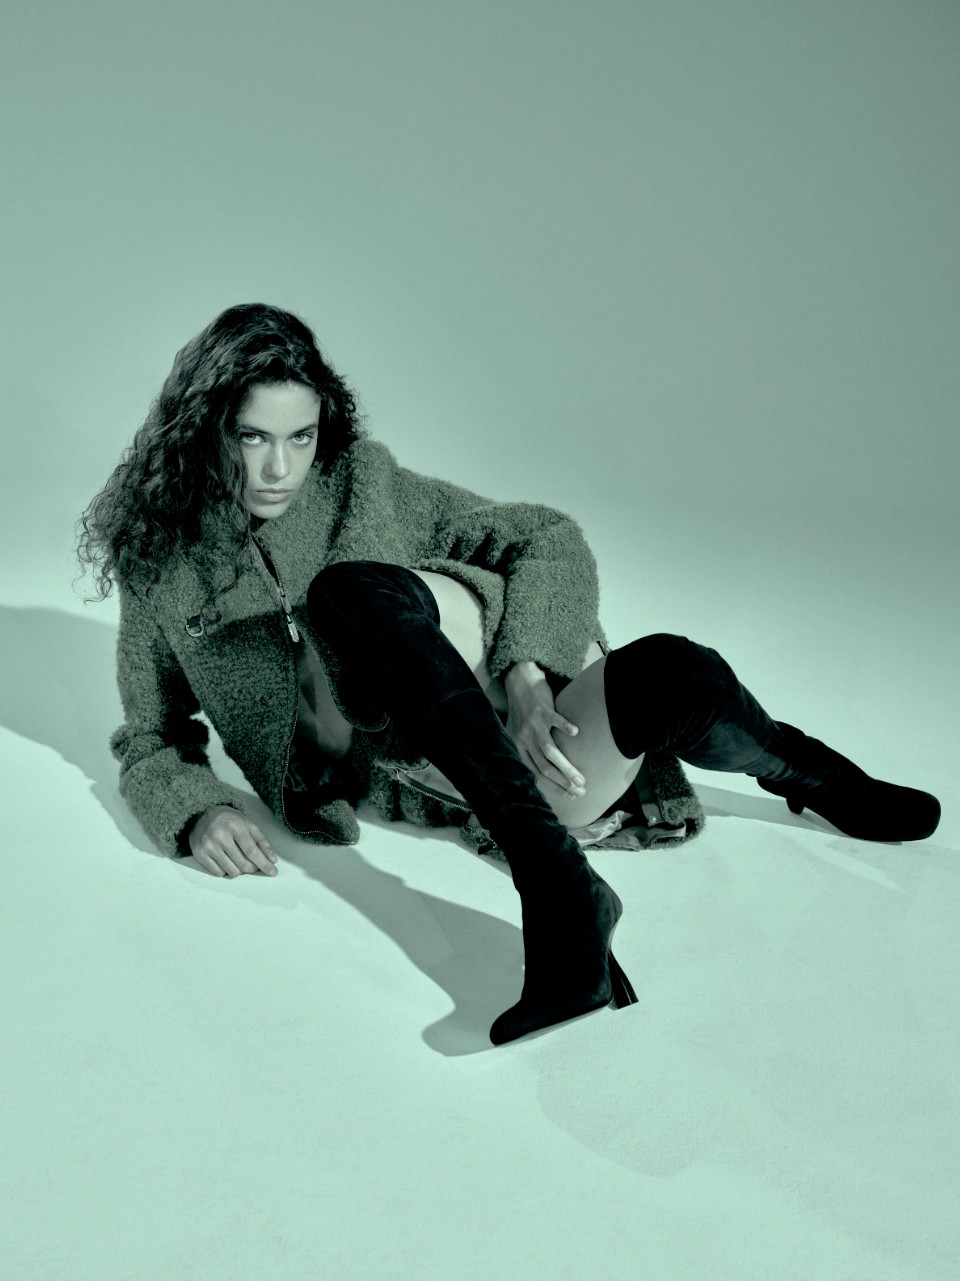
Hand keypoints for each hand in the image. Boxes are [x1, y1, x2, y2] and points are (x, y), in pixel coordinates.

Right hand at [187, 805, 277, 877]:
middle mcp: (219, 836)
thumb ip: (262, 842)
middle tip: (253, 865)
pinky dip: (226, 870)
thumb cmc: (229, 820)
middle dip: (252, 868)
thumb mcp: (248, 825)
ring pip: (231, 871)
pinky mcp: (199, 854)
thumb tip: (272, 860)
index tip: (273, 872)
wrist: (202, 814)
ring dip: (239, 870)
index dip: (264, 864)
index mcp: (234, 826)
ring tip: (238, 861)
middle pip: (243, 864)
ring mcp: (208, 845)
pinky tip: (226, 860)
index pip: (252, 851)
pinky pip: (218, 873)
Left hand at [504, 670, 585, 798]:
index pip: (536, 773)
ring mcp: (533, 725)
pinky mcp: (542, 709)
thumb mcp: (518, 734)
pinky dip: (565, 726)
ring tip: (581, 778)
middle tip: (580, 791)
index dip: (553, 786)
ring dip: (566, 767)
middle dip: (563, 782)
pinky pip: (555, 719)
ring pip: (549, 751)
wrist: (518, 683)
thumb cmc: (523, 711)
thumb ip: (526, 751)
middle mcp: (524, 739)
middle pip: (544, 767)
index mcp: (518, 747)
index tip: (570, 794)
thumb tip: (539, 774)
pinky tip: (576, 733)